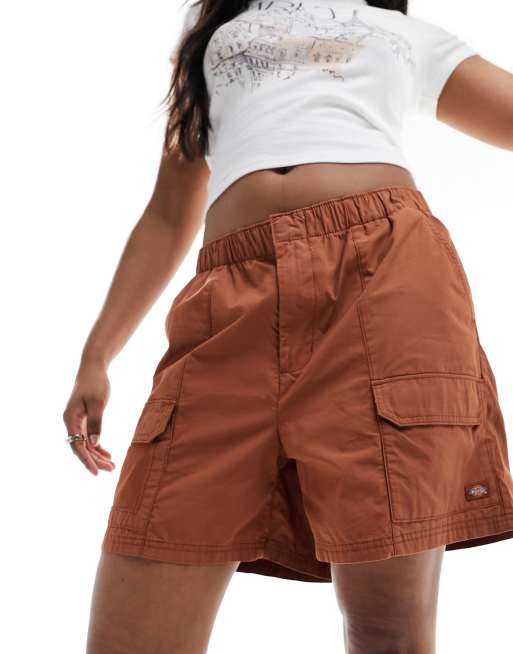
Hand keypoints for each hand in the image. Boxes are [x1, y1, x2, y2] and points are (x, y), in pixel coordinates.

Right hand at [62, 360, 114, 474]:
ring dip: (97, 455)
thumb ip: (96, 423)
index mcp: (70, 419)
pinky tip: (107, 454)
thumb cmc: (95, 383)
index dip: (86, 460)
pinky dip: (98, 446)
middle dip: (95, 460)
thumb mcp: (98, 403)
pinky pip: (89, 437)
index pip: (77, 446)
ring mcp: (76, 421)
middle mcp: (71, 422)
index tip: (96, 472)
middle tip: (110, 470)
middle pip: (81, 447)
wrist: (93, 368)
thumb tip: (95, 443)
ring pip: (86, 444)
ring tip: (111, 466)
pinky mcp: (83, 419)